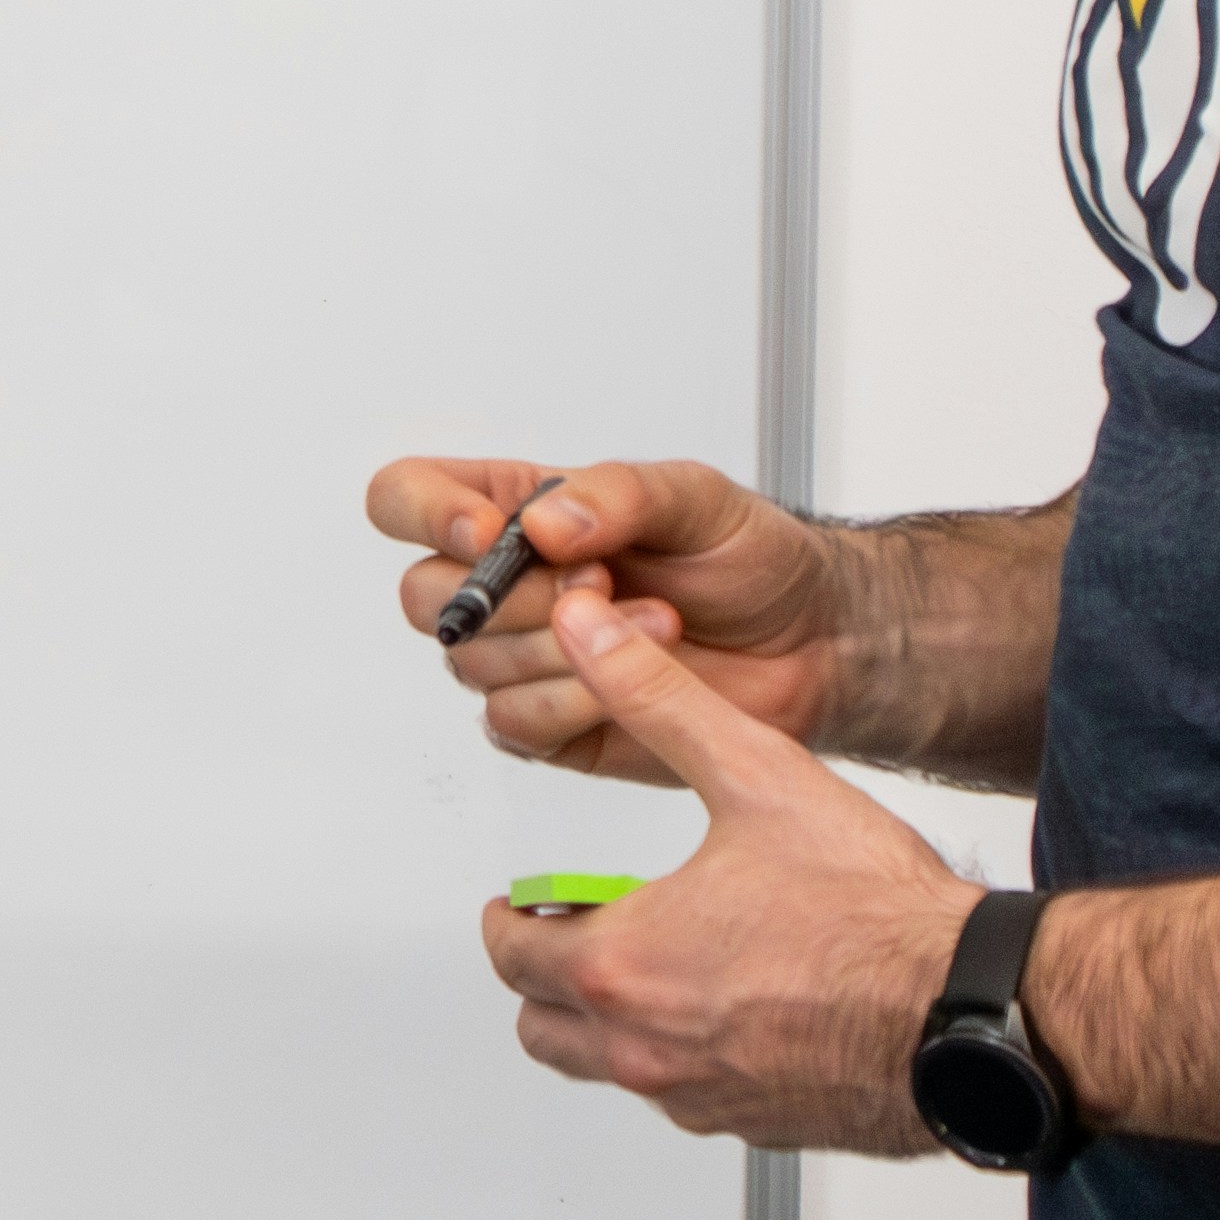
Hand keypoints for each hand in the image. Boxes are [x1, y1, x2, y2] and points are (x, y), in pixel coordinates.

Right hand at [369, 451, 857, 781]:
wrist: (813, 647)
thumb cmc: (751, 560)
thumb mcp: (693, 494)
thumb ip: (614, 493)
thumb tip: (542, 523)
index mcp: (516, 509)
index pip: (406, 498)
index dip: (425, 514)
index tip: (492, 533)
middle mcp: (505, 584)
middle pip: (421, 594)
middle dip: (512, 597)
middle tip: (599, 584)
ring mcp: (521, 658)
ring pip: (470, 665)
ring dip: (563, 651)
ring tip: (653, 626)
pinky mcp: (551, 726)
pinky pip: (513, 726)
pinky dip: (571, 704)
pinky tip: (630, 682)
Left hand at [476, 589, 979, 1152]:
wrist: (971, 1009)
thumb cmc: (875, 914)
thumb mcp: (754, 774)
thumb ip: (656, 699)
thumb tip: (590, 639)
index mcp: (625, 964)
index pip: (511, 953)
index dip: (508, 918)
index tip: (520, 904)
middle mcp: (649, 1046)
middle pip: (541, 1028)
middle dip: (545, 978)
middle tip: (579, 933)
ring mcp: (702, 1097)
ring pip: (610, 1071)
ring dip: (609, 1023)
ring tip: (655, 961)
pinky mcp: (758, 1127)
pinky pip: (686, 1099)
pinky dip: (683, 1059)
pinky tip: (728, 1008)